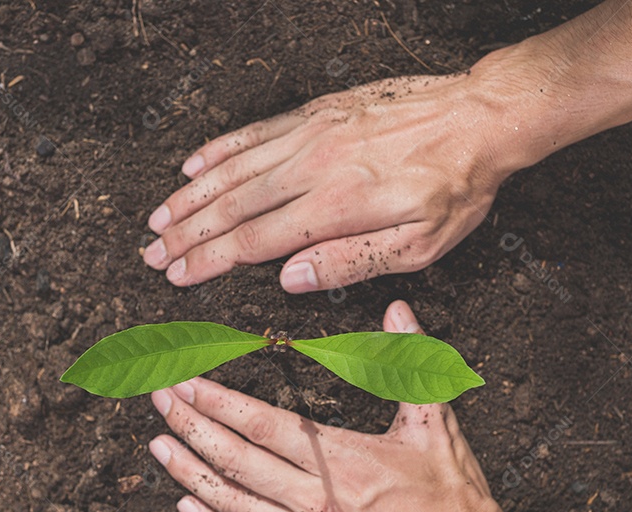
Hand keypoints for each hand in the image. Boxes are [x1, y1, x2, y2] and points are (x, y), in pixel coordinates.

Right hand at [142, 76, 509, 292]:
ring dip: (191, 195)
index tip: (176, 275)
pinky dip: (219, 149)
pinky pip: (256, 132)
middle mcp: (312, 167)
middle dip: (186, 233)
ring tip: (158, 216)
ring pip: (234, 168)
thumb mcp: (419, 246)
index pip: (253, 242)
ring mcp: (311, 134)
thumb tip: (289, 280)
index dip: (208, 261)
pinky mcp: (317, 112)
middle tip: (151, 252)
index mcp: (334, 207)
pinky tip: (194, 164)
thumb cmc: (456, 186)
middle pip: (232, 206)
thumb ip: (349, 264)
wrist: (480, 117)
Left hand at [147, 301, 519, 511]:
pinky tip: (187, 508)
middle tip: (159, 400)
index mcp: (343, 461)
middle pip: (236, 460)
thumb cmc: (454, 500)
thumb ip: (411, 364)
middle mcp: (316, 500)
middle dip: (191, 427)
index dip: (219, 402)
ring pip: (232, 503)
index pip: (264, 424)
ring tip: (158, 447)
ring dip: (190, 473)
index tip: (187, 380)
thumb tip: (398, 310)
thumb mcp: (437, 424)